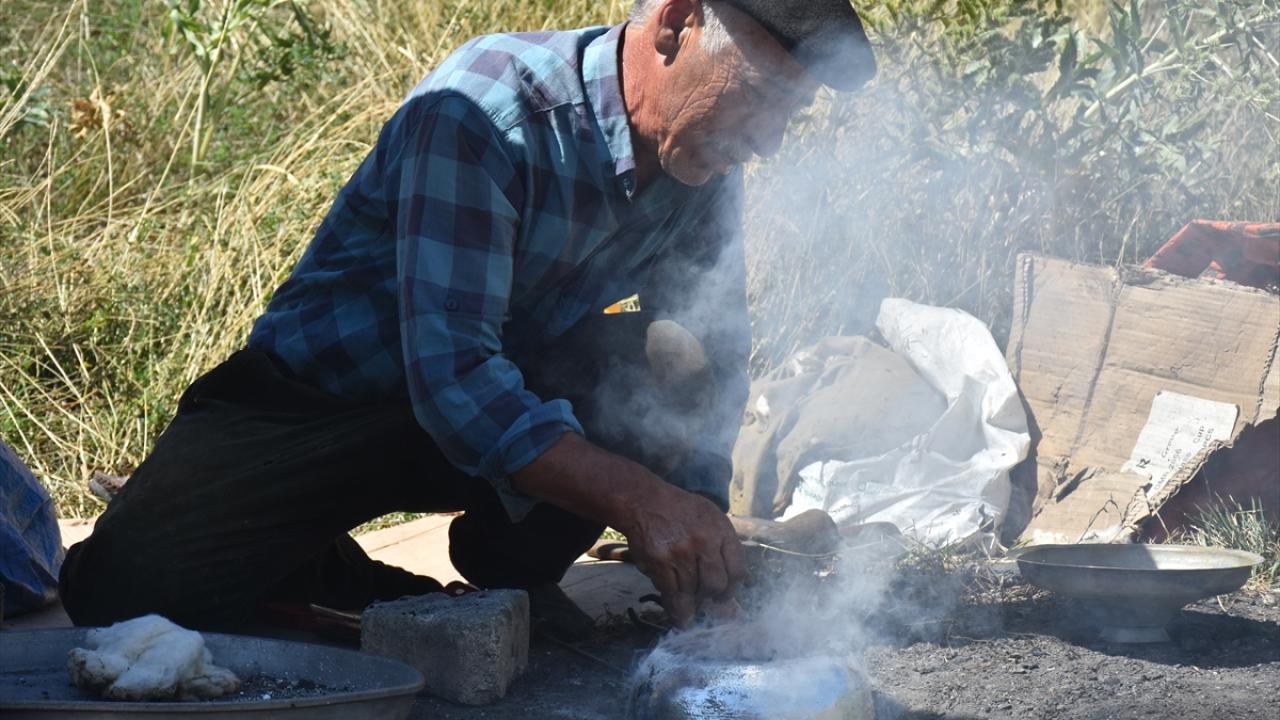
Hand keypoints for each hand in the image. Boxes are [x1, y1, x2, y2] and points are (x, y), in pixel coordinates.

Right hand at [510, 433, 744, 626]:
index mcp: (721, 530)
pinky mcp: (660, 562)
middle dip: (712, 598)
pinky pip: (672, 594)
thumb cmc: (680, 512)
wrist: (644, 501)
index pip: (737, 570)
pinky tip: (678, 616)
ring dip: (692, 605)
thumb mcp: (710, 520)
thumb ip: (723, 549)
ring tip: (689, 612)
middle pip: (717, 584)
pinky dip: (676, 609)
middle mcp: (705, 541)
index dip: (732, 588)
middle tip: (707, 601)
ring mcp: (682, 552)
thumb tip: (737, 590)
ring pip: (694, 592)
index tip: (725, 595)